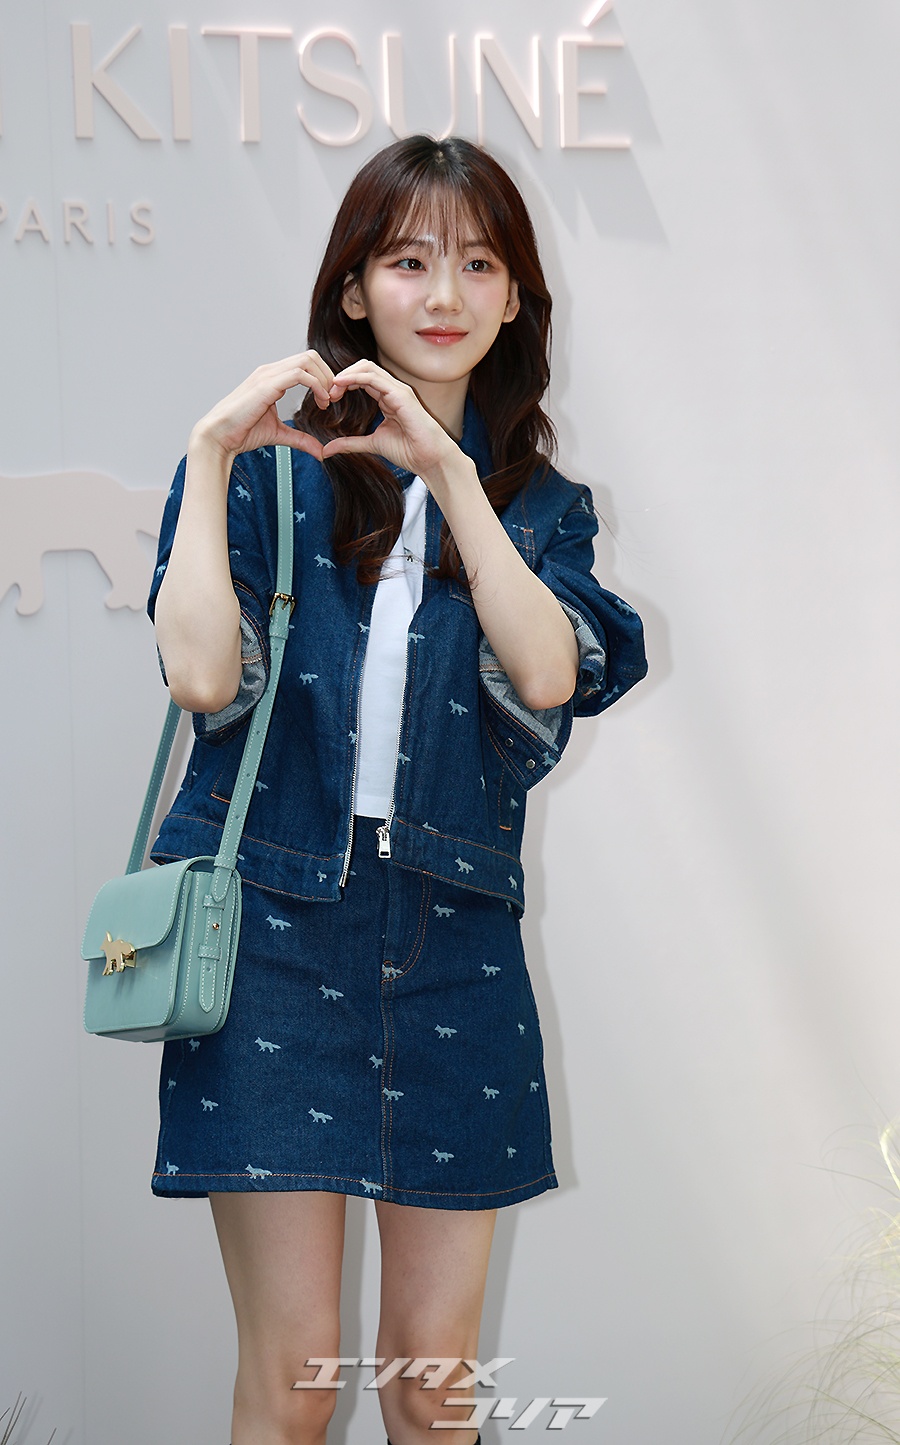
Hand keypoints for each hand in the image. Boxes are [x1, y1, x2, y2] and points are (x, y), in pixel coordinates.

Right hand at [189, 352, 335, 462]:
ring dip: (324, 379)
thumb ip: (301, 439)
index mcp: (273, 377)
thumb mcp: (279, 434)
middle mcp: (271, 371)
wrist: (220, 436)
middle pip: (310, 356)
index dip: (323, 378)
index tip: (330, 400)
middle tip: (333, 398)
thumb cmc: (242, 432)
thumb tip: (321, 451)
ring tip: (327, 401)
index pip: (306, 363)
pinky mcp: (267, 384)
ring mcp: (268, 374)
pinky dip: (316, 385)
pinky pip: (300, 374)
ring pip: (307, 360)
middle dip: (328, 375)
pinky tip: (320, 402)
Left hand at [320, 361, 460, 480]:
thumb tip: (328, 449)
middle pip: (363, 368)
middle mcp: (393, 390)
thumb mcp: (372, 444)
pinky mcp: (401, 395)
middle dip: (343, 376)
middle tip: (328, 391)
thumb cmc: (409, 451)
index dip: (344, 384)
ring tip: (333, 387)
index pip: (362, 379)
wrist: (429, 459)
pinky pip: (375, 378)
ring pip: (368, 367)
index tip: (330, 397)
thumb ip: (350, 443)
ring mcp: (398, 390)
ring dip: (346, 375)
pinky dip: (355, 378)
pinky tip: (341, 384)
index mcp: (387, 398)